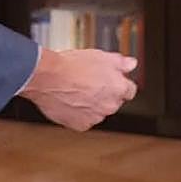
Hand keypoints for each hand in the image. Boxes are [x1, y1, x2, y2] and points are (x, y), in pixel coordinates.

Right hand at [19, 48, 137, 131]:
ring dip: (93, 104)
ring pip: (99, 111)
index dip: (120, 83)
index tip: (113, 80)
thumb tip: (132, 64)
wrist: (48, 77)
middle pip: (114, 101)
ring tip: (77, 90)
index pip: (129, 90)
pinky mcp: (80, 125)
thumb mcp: (100, 56)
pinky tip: (71, 100)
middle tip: (90, 82)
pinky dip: (79, 113)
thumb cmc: (72, 66)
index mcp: (118, 88)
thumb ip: (120, 62)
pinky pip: (84, 120)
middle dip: (106, 93)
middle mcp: (109, 105)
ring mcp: (95, 117)